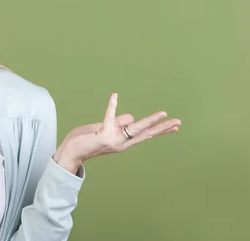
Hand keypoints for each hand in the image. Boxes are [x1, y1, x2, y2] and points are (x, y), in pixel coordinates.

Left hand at [53, 93, 180, 173]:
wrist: (71, 153)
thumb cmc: (85, 140)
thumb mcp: (104, 129)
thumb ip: (117, 123)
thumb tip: (130, 116)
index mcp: (123, 141)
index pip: (145, 135)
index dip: (159, 130)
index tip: (174, 127)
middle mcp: (121, 143)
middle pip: (146, 134)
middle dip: (162, 128)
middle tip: (178, 122)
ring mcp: (113, 140)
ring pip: (135, 128)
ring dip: (149, 120)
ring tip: (163, 113)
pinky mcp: (103, 135)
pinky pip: (108, 117)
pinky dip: (111, 106)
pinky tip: (115, 96)